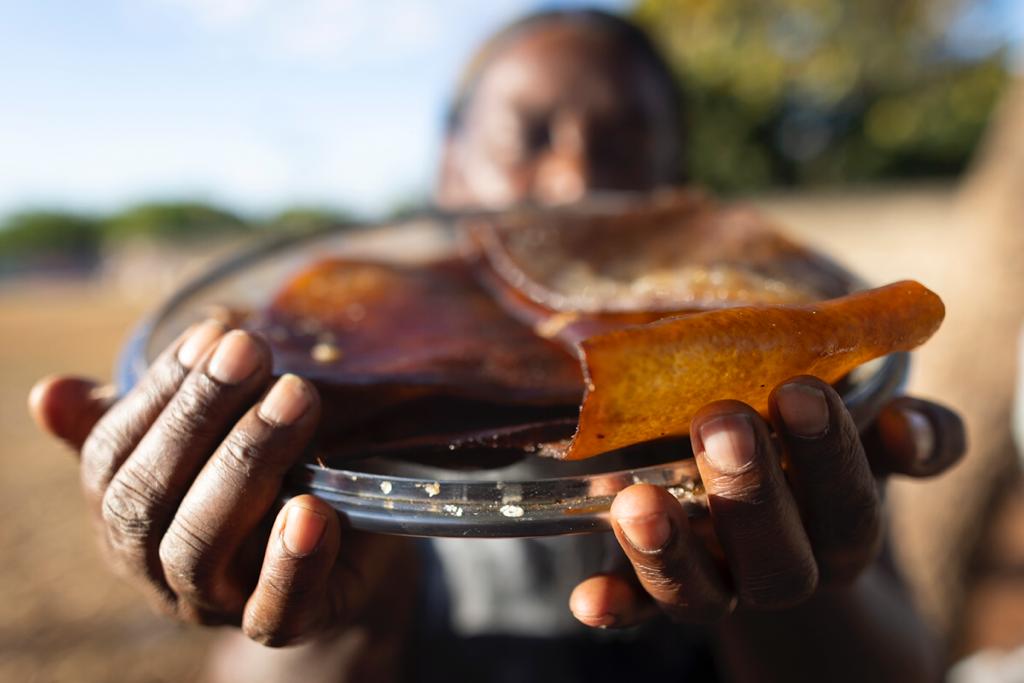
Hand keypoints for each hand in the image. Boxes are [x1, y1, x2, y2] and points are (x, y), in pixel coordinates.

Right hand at [29, 321, 413, 646]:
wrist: (344, 541)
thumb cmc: (269, 469)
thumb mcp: (215, 430)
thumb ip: (149, 414)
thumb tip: (48, 394)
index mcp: (126, 510)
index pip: (114, 454)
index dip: (159, 391)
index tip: (212, 332)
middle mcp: (154, 563)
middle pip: (148, 500)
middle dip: (199, 415)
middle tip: (252, 350)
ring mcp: (215, 601)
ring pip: (198, 549)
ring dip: (245, 464)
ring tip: (297, 398)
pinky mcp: (282, 624)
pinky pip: (273, 613)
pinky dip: (290, 561)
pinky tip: (314, 508)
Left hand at [569, 376, 965, 626]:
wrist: (777, 518)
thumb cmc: (815, 456)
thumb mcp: (869, 439)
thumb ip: (910, 433)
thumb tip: (907, 426)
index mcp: (839, 533)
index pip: (848, 508)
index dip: (829, 455)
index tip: (799, 390)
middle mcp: (781, 572)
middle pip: (777, 563)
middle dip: (751, 493)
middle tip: (722, 420)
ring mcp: (716, 586)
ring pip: (701, 596)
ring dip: (670, 551)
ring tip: (637, 500)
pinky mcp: (655, 589)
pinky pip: (637, 610)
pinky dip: (616, 604)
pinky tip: (589, 599)